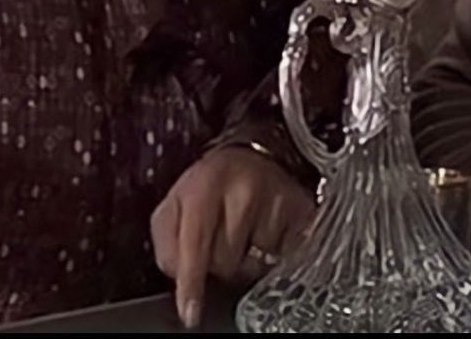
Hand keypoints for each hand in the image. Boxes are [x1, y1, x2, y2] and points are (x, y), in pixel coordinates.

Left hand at [150, 145, 314, 327]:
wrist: (252, 159)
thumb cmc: (210, 186)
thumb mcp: (177, 201)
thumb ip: (167, 238)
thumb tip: (177, 275)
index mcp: (205, 184)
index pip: (195, 243)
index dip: (192, 281)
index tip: (190, 313)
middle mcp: (243, 190)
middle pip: (224, 263)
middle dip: (218, 260)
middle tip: (221, 232)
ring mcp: (276, 202)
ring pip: (253, 267)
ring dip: (245, 260)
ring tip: (244, 230)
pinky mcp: (303, 215)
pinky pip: (282, 261)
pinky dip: (271, 257)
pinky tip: (266, 233)